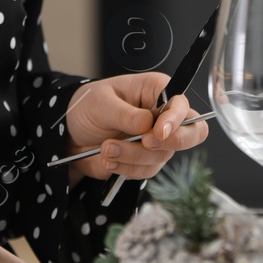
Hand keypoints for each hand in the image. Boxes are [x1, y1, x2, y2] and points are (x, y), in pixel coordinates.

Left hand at [63, 73, 208, 182]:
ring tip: (106, 149)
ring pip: (163, 156)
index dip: (176, 120)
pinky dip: (127, 168)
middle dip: (169, 143)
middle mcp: (162, 116)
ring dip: (133, 156)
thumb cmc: (87, 106)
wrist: (71, 134)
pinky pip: (147, 171)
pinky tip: (109, 159)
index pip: (182, 104)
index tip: (157, 132)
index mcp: (156, 91)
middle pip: (191, 133)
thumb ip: (125, 114)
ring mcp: (157, 141)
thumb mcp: (100, 103)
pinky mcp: (146, 161)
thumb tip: (148, 124)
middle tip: (144, 143)